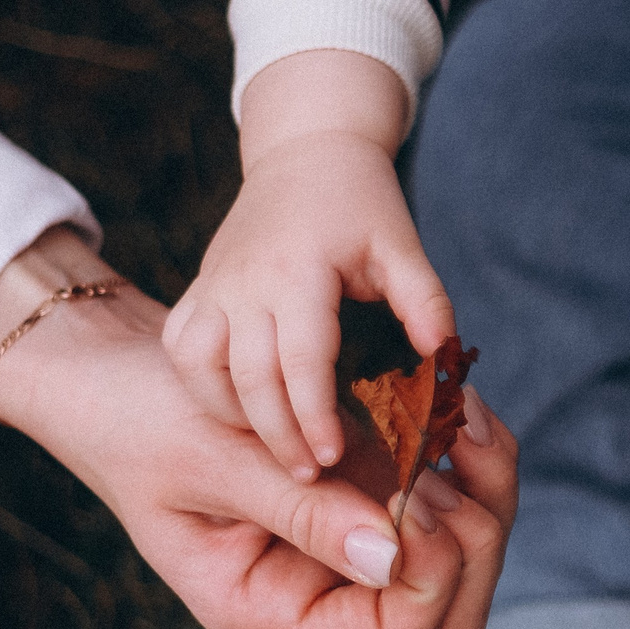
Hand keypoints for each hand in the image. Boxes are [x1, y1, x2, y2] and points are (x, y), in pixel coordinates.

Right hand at [0, 229, 516, 628]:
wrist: (114, 369)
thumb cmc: (137, 418)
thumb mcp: (210, 461)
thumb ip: (301, 511)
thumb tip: (394, 557)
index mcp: (270, 607)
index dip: (429, 576)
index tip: (415, 494)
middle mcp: (322, 590)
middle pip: (449, 610)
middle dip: (476, 540)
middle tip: (456, 453)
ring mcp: (352, 541)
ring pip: (465, 552)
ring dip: (486, 490)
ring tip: (466, 418)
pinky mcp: (368, 488)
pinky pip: (453, 494)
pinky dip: (472, 457)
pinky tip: (461, 408)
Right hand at [162, 49, 454, 479]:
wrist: (305, 153)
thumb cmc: (361, 204)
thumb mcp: (402, 246)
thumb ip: (425, 302)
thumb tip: (445, 358)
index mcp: (299, 270)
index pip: (301, 359)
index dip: (314, 416)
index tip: (333, 458)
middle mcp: (245, 280)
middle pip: (249, 377)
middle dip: (278, 434)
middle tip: (310, 476)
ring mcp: (213, 286)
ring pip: (203, 369)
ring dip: (237, 416)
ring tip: (279, 449)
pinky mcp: (197, 291)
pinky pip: (184, 352)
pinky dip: (205, 389)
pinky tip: (242, 412)